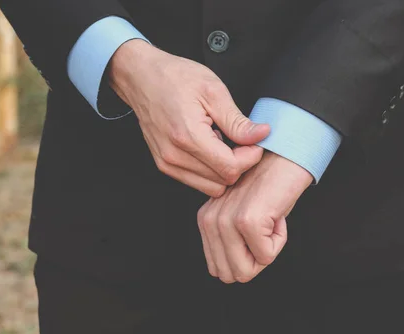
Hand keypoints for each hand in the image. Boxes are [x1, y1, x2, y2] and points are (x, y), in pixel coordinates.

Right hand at [109, 39, 269, 196]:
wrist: (141, 77)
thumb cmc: (174, 78)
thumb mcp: (214, 91)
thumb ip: (238, 121)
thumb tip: (262, 135)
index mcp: (188, 137)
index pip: (230, 168)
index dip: (250, 157)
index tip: (254, 142)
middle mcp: (175, 156)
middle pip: (223, 181)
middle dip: (239, 164)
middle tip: (240, 141)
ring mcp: (168, 164)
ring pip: (212, 187)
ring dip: (224, 169)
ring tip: (222, 143)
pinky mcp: (165, 166)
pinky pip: (198, 182)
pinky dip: (210, 171)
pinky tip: (210, 148)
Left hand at [197, 152, 312, 282]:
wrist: (286, 156)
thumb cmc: (271, 185)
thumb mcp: (242, 214)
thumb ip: (230, 240)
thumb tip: (234, 274)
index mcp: (205, 221)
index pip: (220, 269)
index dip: (247, 256)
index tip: (258, 228)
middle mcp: (210, 221)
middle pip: (232, 274)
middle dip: (255, 259)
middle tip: (265, 228)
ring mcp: (226, 221)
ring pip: (246, 271)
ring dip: (266, 251)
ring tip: (269, 222)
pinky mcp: (247, 220)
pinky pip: (266, 256)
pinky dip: (279, 240)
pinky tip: (277, 214)